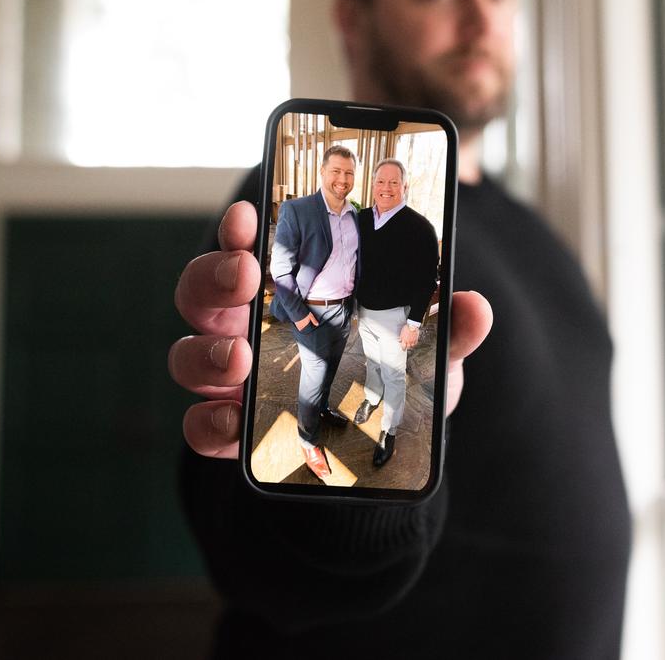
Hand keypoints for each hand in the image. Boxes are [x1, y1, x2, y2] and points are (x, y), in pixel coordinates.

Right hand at [168, 201, 493, 458]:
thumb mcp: (427, 348)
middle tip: (246, 277)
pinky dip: (209, 421)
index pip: (249, 246)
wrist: (382, 449)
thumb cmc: (393, 374)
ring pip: (190, 351)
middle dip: (215, 276)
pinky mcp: (232, 424)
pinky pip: (201, 421)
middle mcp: (248, 324)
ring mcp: (234, 374)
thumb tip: (474, 305)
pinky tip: (234, 421)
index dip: (239, 228)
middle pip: (204, 289)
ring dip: (207, 350)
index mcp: (290, 287)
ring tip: (238, 358)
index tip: (250, 215)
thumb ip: (447, 327)